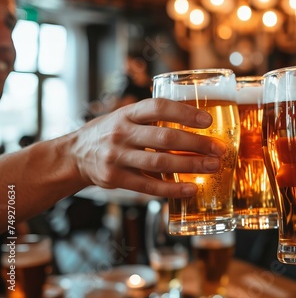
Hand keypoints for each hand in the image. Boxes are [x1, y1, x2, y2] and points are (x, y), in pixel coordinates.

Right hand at [71, 98, 225, 197]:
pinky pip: (149, 187)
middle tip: (218, 149)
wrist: (74, 155)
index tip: (208, 120)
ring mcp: (117, 157)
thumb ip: (152, 118)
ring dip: (190, 166)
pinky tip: (190, 189)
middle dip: (196, 144)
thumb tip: (194, 119)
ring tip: (212, 167)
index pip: (158, 107)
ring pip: (159, 163)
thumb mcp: (125, 116)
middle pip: (164, 138)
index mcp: (127, 113)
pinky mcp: (115, 179)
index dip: (185, 113)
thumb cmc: (110, 133)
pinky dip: (172, 189)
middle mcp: (121, 133)